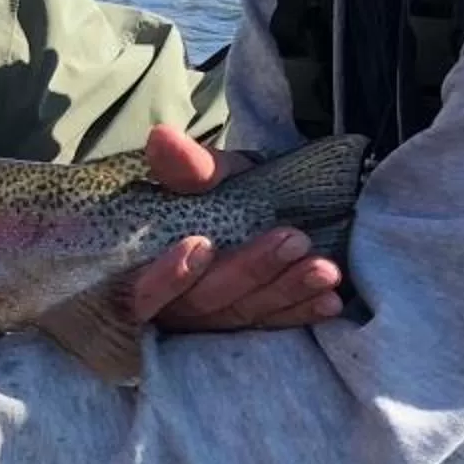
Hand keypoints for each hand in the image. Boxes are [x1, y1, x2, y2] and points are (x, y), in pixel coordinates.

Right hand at [125, 124, 344, 332]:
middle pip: (199, 303)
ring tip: (324, 270)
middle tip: (293, 240)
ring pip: (237, 314)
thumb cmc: (208, 189)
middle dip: (248, 273)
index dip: (165, 279)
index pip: (135, 294)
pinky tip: (328, 302)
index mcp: (134, 267)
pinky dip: (297, 312)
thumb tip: (162, 139)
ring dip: (283, 292)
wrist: (236, 201)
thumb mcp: (199, 172)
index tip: (202, 244)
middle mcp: (163, 304)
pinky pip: (265, 323)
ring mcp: (202, 319)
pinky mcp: (237, 324)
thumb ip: (183, 166)